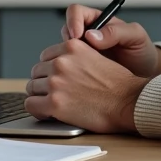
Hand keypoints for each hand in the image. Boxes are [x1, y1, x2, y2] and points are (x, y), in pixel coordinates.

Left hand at [25, 38, 148, 132]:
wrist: (129, 102)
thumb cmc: (118, 85)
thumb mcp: (97, 57)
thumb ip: (76, 57)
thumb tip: (57, 64)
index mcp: (72, 46)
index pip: (46, 56)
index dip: (51, 69)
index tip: (58, 79)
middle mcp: (61, 62)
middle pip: (37, 71)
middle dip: (45, 82)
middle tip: (58, 93)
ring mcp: (56, 82)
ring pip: (32, 88)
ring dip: (42, 96)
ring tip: (56, 104)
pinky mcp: (54, 104)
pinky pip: (31, 105)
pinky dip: (38, 110)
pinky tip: (49, 113)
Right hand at [59, 4, 160, 77]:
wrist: (145, 74)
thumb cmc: (141, 51)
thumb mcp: (135, 36)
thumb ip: (116, 32)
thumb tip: (91, 35)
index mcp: (98, 21)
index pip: (76, 12)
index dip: (72, 21)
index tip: (77, 36)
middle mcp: (87, 35)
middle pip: (65, 31)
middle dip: (67, 43)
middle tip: (78, 56)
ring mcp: (82, 52)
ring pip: (63, 50)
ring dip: (68, 59)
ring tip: (83, 69)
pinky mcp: (81, 69)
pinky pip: (68, 67)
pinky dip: (71, 72)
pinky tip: (82, 78)